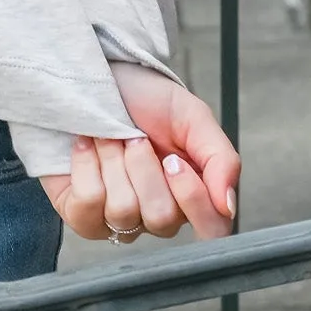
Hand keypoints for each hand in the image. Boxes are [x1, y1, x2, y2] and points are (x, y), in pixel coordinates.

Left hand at [38, 63, 239, 244]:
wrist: (101, 78)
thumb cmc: (148, 101)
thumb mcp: (193, 117)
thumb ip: (221, 159)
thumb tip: (228, 206)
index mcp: (191, 197)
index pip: (210, 232)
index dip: (192, 199)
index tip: (173, 160)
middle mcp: (156, 216)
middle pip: (161, 218)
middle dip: (143, 166)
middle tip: (135, 138)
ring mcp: (118, 221)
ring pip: (123, 212)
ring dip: (113, 160)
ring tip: (110, 138)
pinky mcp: (81, 215)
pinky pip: (85, 209)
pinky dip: (86, 166)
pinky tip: (87, 147)